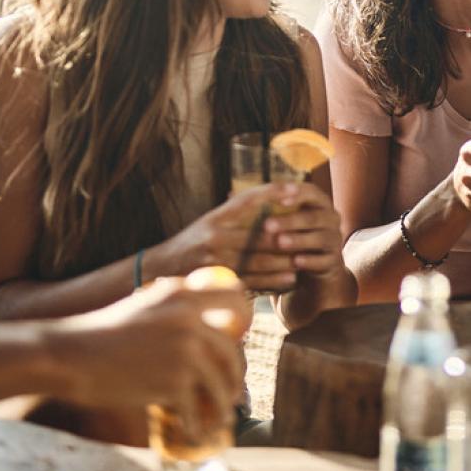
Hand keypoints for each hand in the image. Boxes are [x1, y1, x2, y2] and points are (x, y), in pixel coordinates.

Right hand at [47, 277, 247, 426]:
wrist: (72, 355)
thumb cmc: (102, 332)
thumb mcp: (143, 303)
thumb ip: (175, 306)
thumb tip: (204, 319)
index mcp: (182, 294)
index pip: (233, 298)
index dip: (244, 316)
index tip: (243, 333)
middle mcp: (190, 319)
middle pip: (231, 349)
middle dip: (236, 372)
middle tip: (234, 386)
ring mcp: (186, 351)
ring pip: (222, 382)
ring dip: (225, 401)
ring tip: (223, 414)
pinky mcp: (175, 383)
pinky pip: (197, 409)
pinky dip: (199, 425)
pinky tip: (197, 432)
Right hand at [151, 185, 304, 291]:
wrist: (161, 268)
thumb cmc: (192, 242)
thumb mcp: (210, 221)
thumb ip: (236, 212)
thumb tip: (269, 198)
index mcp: (215, 217)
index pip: (247, 200)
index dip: (273, 193)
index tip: (295, 188)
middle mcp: (215, 237)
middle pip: (258, 235)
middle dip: (286, 236)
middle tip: (309, 234)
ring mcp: (216, 261)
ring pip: (258, 261)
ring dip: (284, 262)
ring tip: (304, 260)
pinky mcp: (217, 281)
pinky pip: (251, 282)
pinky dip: (271, 281)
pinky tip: (288, 280)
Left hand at [261, 181, 344, 284]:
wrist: (317, 262)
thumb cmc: (298, 232)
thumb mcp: (292, 216)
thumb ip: (280, 205)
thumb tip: (254, 197)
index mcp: (321, 203)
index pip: (311, 193)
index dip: (297, 194)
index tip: (278, 199)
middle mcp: (331, 219)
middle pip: (313, 217)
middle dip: (290, 221)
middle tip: (267, 225)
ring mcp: (334, 240)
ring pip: (320, 238)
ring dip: (299, 240)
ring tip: (280, 242)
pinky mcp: (333, 261)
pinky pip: (323, 260)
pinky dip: (309, 261)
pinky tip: (295, 261)